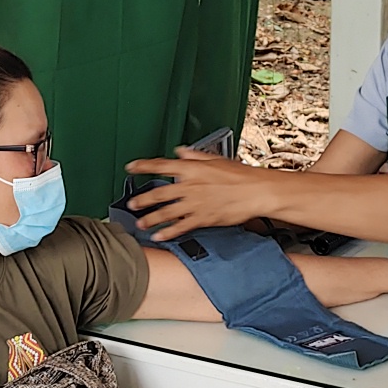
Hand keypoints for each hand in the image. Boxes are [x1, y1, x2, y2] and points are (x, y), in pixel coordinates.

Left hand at [124, 149, 280, 242]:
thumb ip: (194, 156)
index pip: (162, 165)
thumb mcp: (216, 159)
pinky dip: (168, 233)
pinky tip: (159, 236)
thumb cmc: (240, 175)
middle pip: (159, 193)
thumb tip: (181, 151)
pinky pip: (181, 227)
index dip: (143, 166)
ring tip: (140, 223)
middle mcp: (190, 186)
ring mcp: (195, 203)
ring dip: (151, 219)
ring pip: (166, 212)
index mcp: (192, 169)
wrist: (256, 191)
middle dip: (142, 199)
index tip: (131, 167)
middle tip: (132, 204)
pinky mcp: (203, 218)